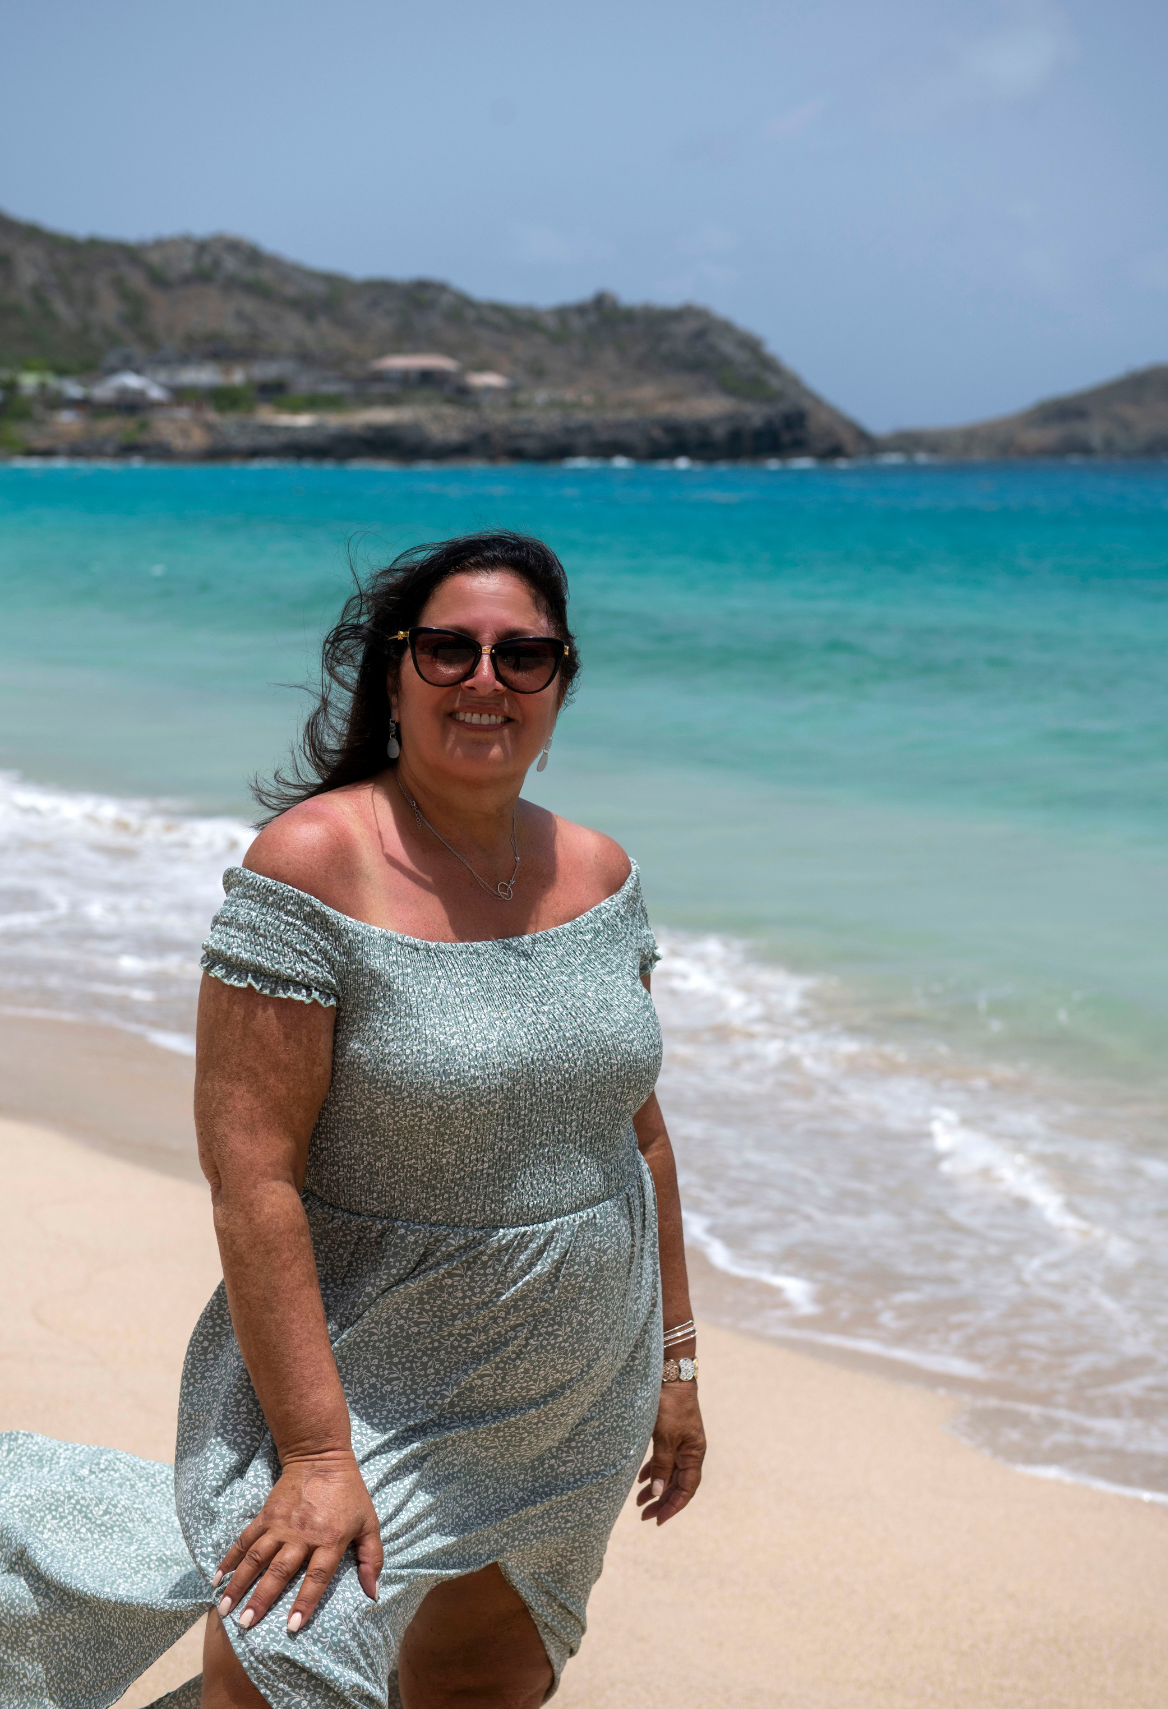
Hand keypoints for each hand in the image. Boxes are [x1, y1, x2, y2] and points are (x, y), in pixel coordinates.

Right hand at [213, 1448, 381, 1631]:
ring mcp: (280, 1525)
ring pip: (256, 1558)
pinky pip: (245, 1539)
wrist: (322, 1458)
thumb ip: (372, 1558)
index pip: (316, 1576)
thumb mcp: (369, 1523)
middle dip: (261, 1600)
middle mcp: (302, 1535)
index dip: (305, 1601)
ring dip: (239, 1584)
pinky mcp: (266, 1515)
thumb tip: (373, 1594)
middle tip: (245, 1625)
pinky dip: (230, 1558)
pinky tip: (218, 1578)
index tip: (292, 1627)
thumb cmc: (349, 1494)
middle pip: (279, 1571)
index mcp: (329, 1539)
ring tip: (224, 1608)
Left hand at [636, 1382, 705, 1523]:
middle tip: (644, 1516)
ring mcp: (681, 1443)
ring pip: (669, 1474)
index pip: (687, 1489)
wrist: (672, 1375)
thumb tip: (659, 1493)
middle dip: (662, 1501)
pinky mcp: (671, 1435)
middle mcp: (690, 1451)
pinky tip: (640, 1479)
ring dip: (656, 1488)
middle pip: (678, 1484)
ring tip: (639, 1502)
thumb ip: (662, 1465)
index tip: (658, 1520)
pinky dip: (653, 1471)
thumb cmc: (671, 1405)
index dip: (674, 1506)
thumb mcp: (665, 1436)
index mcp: (694, 1454)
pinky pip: (663, 1460)